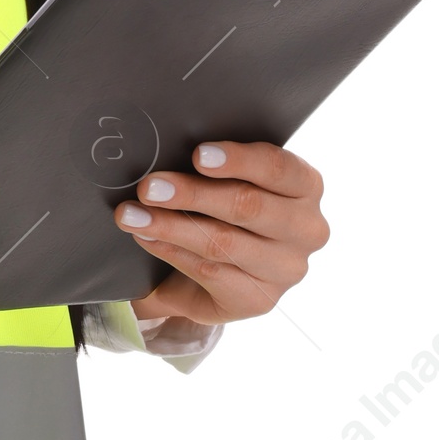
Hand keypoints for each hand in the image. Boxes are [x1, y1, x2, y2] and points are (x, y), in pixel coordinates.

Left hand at [117, 141, 327, 326]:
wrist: (222, 270)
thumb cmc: (226, 208)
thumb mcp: (230, 181)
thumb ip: (214, 165)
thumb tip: (167, 140)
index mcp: (306, 187)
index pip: (279, 168)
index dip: (239, 160)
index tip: (198, 155)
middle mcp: (307, 229)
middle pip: (248, 206)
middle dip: (192, 193)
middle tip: (149, 187)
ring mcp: (286, 269)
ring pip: (223, 242)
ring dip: (171, 225)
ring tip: (132, 214)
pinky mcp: (260, 299)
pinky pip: (209, 271)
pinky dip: (171, 251)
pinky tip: (145, 237)